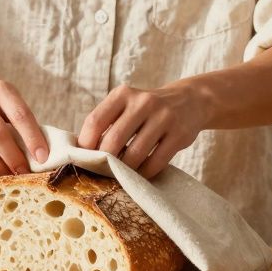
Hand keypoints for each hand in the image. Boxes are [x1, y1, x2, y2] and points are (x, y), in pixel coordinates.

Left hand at [77, 83, 209, 177]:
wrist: (189, 102)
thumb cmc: (146, 110)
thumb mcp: (126, 106)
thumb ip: (107, 123)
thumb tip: (82, 154)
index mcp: (122, 94)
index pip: (95, 121)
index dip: (85, 144)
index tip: (83, 159)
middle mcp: (143, 102)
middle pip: (113, 140)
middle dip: (104, 161)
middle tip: (101, 173)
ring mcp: (164, 117)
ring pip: (135, 154)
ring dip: (125, 170)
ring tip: (120, 176)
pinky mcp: (179, 134)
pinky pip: (156, 161)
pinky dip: (144, 173)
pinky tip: (139, 175)